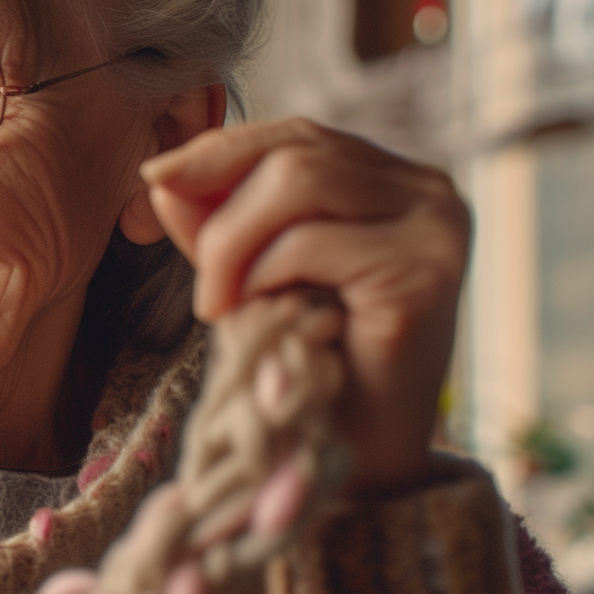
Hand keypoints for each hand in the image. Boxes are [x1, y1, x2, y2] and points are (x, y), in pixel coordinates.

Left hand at [140, 118, 469, 494]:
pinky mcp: (424, 273)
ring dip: (233, 245)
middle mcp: (428, 192)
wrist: (358, 458)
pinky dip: (262, 276)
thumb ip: (216, 220)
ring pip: (296, 183)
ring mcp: (436, 227)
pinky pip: (308, 242)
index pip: (297, 135)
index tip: (158, 175)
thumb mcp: (252, 275)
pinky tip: (262, 318)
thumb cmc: (308, 364)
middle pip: (295, 153)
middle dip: (223, 213)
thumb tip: (163, 172)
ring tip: (221, 306)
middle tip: (204, 287)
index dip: (221, 150)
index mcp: (393, 180)